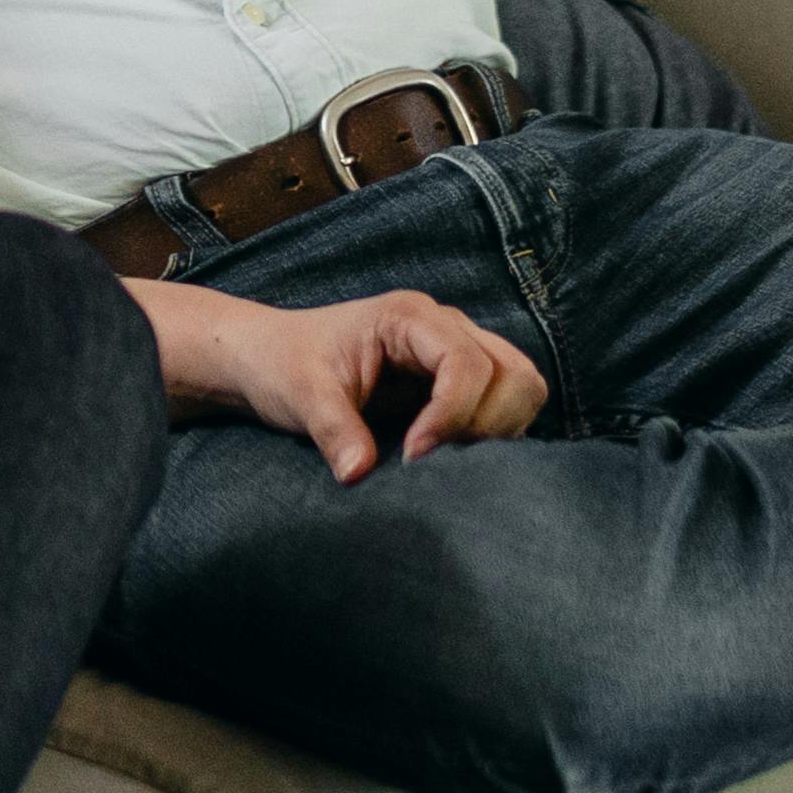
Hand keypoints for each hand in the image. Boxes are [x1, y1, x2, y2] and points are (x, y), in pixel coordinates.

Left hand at [160, 287, 548, 482]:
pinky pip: (506, 405)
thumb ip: (333, 430)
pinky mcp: (461, 381)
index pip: (467, 362)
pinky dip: (494, 434)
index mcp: (409, 318)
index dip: (454, 414)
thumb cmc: (283, 364)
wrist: (270, 359)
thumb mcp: (299, 395)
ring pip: (522, 387)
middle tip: (436, 458)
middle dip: (488, 423)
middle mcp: (445, 327)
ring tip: (447, 458)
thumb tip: (359, 474)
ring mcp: (458, 351)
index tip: (414, 455)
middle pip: (515, 373)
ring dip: (499, 429)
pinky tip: (451, 455)